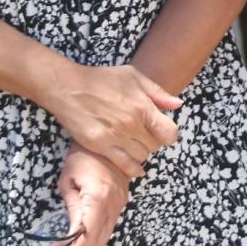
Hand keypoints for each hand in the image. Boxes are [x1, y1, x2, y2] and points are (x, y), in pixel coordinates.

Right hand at [44, 64, 181, 177]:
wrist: (68, 87)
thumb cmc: (101, 79)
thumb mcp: (133, 76)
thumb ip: (157, 92)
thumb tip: (178, 104)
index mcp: (143, 106)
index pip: (169, 133)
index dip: (169, 135)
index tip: (162, 133)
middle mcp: (132, 124)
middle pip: (155, 146)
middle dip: (153, 142)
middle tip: (145, 137)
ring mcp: (116, 136)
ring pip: (141, 157)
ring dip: (141, 153)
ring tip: (134, 145)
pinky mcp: (100, 145)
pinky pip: (124, 164)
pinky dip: (132, 169)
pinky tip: (134, 168)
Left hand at [53, 142, 129, 245]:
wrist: (108, 139)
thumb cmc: (81, 157)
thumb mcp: (68, 183)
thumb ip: (72, 211)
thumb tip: (67, 239)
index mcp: (99, 199)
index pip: (88, 237)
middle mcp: (114, 205)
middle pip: (99, 241)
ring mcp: (121, 203)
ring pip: (106, 236)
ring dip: (87, 243)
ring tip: (67, 242)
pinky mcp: (123, 201)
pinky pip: (110, 225)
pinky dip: (96, 233)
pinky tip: (81, 229)